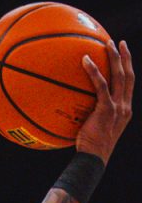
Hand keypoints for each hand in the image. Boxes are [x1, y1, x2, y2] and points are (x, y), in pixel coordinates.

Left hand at [77, 40, 133, 162]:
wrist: (93, 160)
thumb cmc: (89, 150)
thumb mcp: (94, 130)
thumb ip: (91, 117)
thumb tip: (74, 109)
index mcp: (124, 111)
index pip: (129, 85)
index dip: (128, 68)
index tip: (124, 55)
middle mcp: (125, 108)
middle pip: (128, 76)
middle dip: (125, 57)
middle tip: (119, 42)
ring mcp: (118, 108)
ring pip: (120, 76)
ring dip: (114, 57)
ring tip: (107, 43)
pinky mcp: (107, 110)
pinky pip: (101, 85)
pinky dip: (94, 71)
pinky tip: (85, 60)